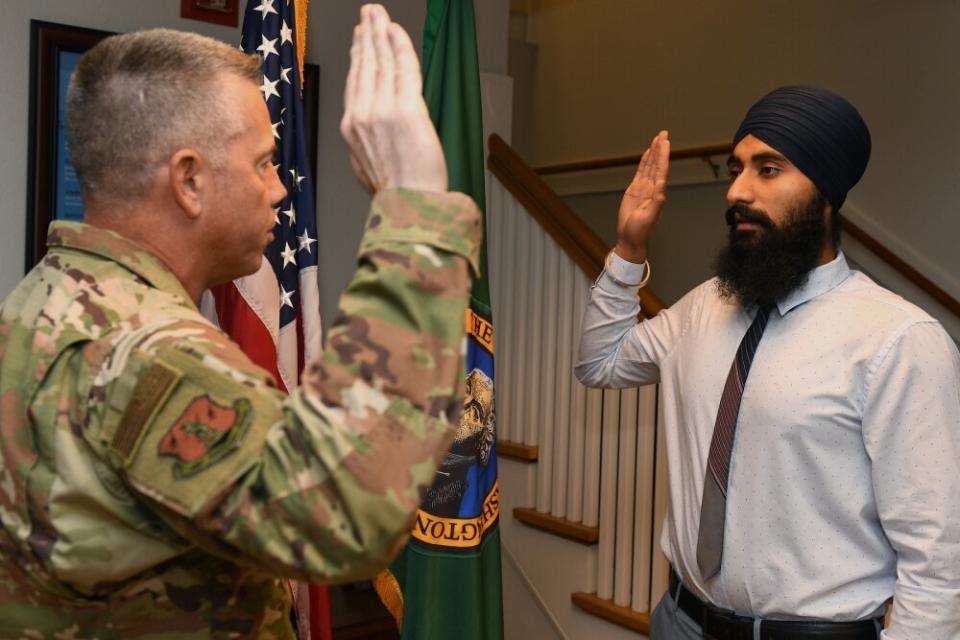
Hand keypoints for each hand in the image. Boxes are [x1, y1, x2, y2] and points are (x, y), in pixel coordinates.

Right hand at [340, 4, 446, 193]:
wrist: (410, 207)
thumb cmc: (398, 195)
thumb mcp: (368, 167)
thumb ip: (366, 143)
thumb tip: (372, 134)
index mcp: (351, 129)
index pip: (355, 83)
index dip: (358, 57)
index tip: (361, 39)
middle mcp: (361, 115)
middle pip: (364, 66)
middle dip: (366, 36)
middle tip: (369, 14)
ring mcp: (383, 110)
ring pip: (381, 62)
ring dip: (380, 33)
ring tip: (379, 15)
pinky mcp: (406, 109)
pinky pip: (403, 68)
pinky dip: (400, 46)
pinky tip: (397, 31)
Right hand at [615, 131, 669, 262]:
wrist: (630, 238)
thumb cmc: (640, 231)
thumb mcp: (649, 217)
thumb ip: (657, 202)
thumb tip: (662, 185)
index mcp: (658, 193)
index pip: (661, 170)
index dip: (663, 155)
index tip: (665, 143)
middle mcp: (652, 188)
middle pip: (657, 164)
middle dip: (660, 149)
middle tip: (663, 133)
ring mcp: (643, 188)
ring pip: (650, 166)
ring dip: (654, 152)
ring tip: (657, 138)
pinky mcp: (634, 190)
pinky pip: (641, 172)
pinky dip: (645, 162)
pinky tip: (648, 153)